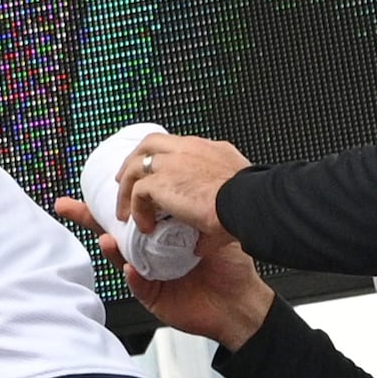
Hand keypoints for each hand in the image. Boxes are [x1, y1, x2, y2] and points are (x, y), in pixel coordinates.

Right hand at [58, 199, 275, 349]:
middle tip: (67, 206)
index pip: (132, 213)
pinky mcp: (154, 297)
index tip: (90, 186)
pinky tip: (132, 269)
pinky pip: (139, 285)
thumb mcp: (207, 228)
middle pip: (114, 232)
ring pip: (121, 258)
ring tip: (107, 239)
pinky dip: (134, 277)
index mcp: (161, 234)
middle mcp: (150, 253)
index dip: (110, 201)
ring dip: (112, 248)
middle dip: (88, 219)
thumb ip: (187, 209)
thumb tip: (176, 179)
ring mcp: (149, 275)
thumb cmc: (229, 266)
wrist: (242, 301)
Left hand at [112, 131, 250, 241]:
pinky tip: (144, 226)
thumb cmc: (251, 203)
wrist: (249, 203)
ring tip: (125, 209)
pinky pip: (138, 192)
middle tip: (127, 179)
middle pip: (151, 144)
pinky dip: (136, 209)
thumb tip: (209, 233)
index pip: (180, 146)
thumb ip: (221, 207)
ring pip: (136, 165)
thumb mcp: (238, 196)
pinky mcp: (161, 181)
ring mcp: (173, 162)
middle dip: (135, 160)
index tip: (162, 175)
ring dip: (127, 188)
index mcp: (211, 150)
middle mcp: (189, 149)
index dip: (166, 159)